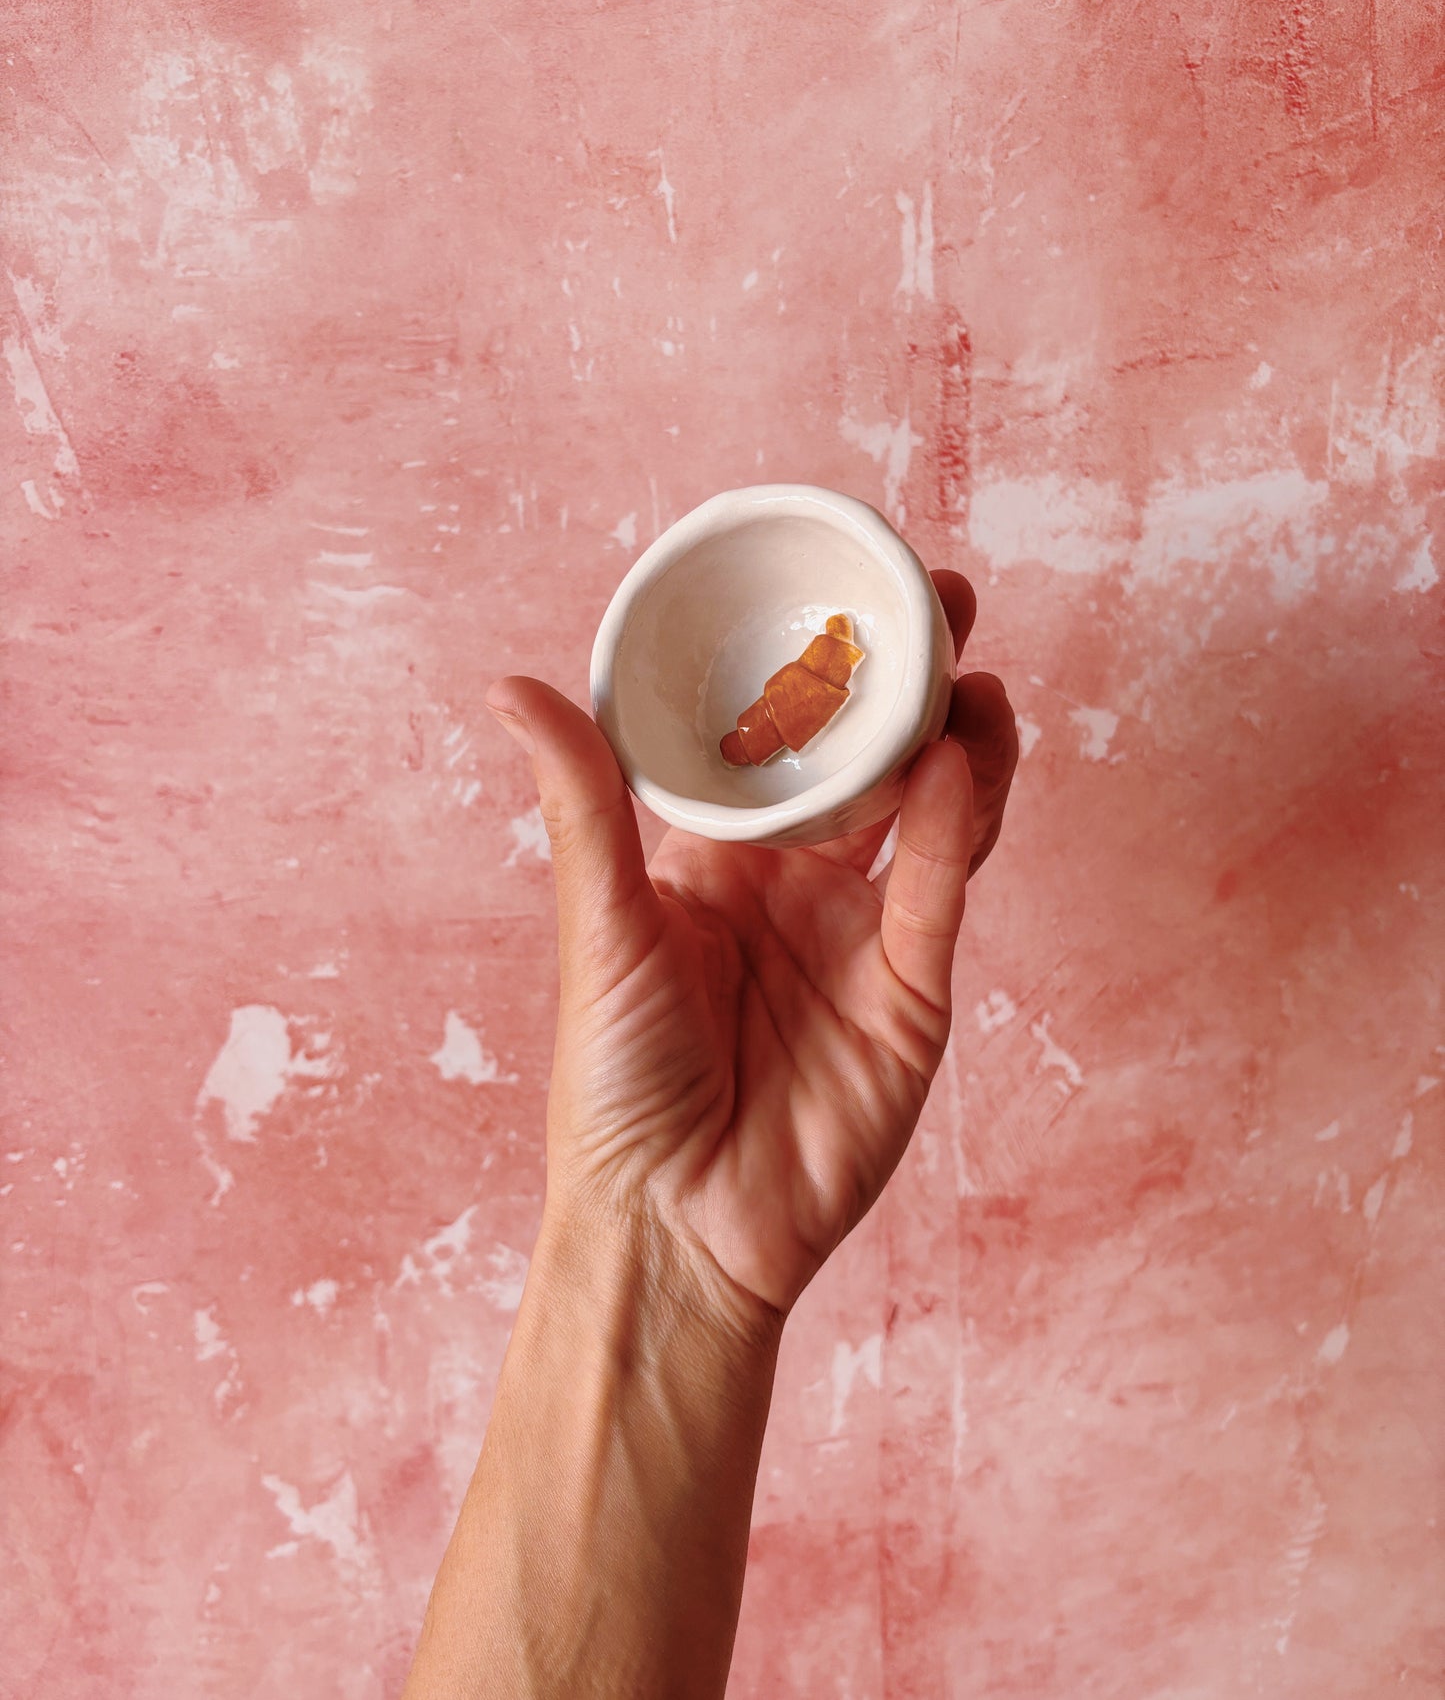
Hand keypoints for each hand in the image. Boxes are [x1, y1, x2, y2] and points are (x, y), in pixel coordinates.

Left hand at [486, 571, 1016, 1329]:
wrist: (671, 1227)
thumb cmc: (615, 1087)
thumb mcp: (600, 929)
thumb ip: (584, 806)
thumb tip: (510, 685)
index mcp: (716, 862)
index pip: (777, 742)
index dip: (811, 666)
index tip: (840, 588)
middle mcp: (796, 888)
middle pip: (869, 762)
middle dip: (906, 682)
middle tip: (939, 602)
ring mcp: (860, 939)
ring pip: (929, 816)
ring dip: (955, 741)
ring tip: (968, 675)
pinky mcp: (912, 996)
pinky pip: (941, 894)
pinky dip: (960, 827)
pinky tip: (962, 761)